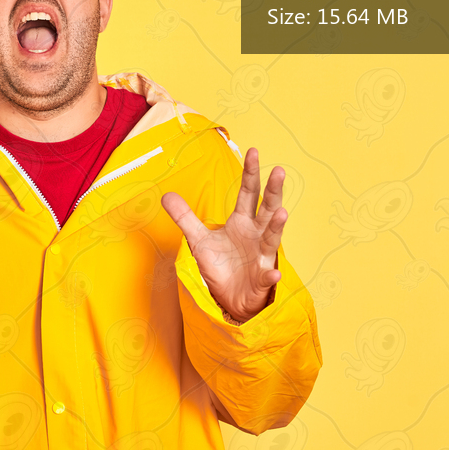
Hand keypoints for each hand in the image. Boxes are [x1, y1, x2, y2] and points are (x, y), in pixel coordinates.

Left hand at [161, 147, 284, 322]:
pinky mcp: (261, 279)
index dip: (251, 174)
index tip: (255, 152)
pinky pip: (266, 276)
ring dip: (276, 227)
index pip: (248, 193)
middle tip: (279, 171)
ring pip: (272, 238)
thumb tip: (166, 195)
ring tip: (282, 213)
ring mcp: (261, 256)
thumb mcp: (198, 239)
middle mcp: (256, 234)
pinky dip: (270, 275)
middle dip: (273, 191)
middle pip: (266, 209)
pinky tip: (273, 273)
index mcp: (242, 222)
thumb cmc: (221, 265)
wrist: (230, 297)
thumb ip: (185, 217)